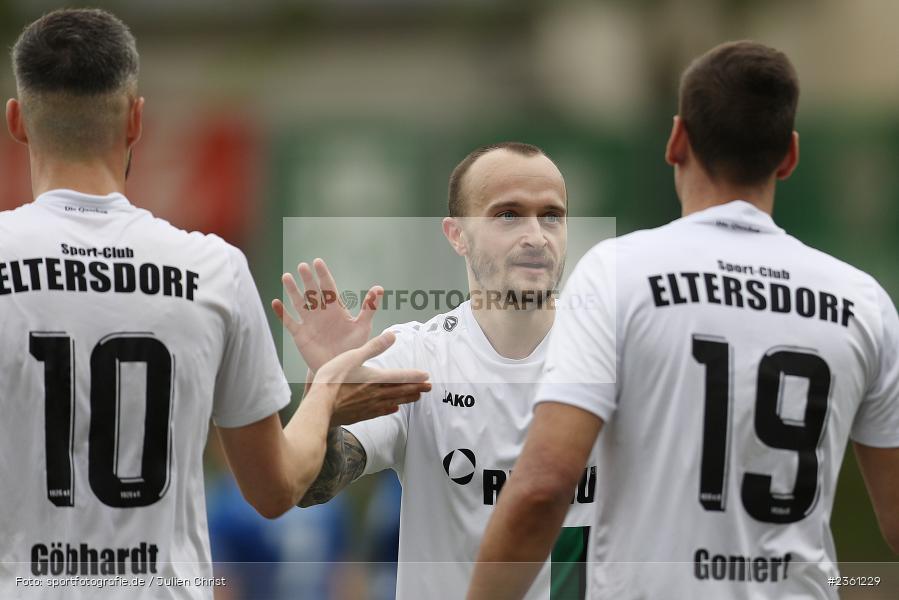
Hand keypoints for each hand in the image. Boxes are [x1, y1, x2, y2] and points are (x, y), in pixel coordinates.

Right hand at [273, 258, 383, 372]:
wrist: (340, 369)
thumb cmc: (353, 346)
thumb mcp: (362, 327)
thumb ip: (369, 308)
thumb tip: (379, 288)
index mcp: (335, 308)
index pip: (328, 287)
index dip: (323, 274)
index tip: (317, 262)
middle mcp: (320, 312)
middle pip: (312, 292)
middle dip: (308, 279)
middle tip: (303, 266)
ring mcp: (309, 322)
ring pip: (298, 303)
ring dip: (292, 290)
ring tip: (286, 277)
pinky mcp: (300, 334)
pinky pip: (289, 322)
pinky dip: (281, 313)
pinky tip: (275, 302)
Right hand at [312, 332, 430, 426]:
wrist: (320, 406)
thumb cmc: (333, 379)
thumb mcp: (352, 356)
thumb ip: (373, 347)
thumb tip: (392, 335)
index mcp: (376, 378)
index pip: (401, 377)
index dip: (415, 376)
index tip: (427, 377)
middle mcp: (376, 394)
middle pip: (401, 391)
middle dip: (416, 388)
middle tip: (428, 388)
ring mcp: (369, 406)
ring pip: (394, 402)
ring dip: (407, 399)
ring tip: (416, 397)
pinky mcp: (361, 415)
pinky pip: (380, 412)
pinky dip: (389, 409)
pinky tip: (393, 409)